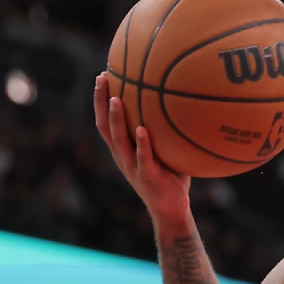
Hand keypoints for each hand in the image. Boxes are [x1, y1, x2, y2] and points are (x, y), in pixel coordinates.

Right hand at [93, 73, 190, 219]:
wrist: (171, 208)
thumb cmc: (171, 176)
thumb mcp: (165, 150)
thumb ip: (166, 130)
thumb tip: (183, 101)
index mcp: (123, 149)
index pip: (105, 121)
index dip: (100, 100)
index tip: (102, 75)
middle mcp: (122, 156)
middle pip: (104, 125)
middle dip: (100, 101)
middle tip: (101, 78)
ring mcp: (132, 166)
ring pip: (119, 140)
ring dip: (116, 119)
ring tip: (115, 100)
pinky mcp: (147, 176)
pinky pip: (143, 158)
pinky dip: (142, 144)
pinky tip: (142, 129)